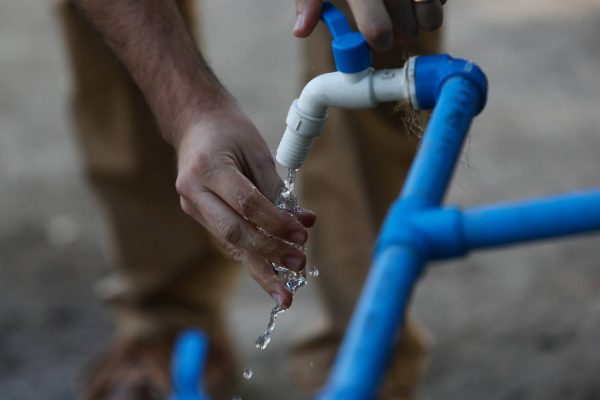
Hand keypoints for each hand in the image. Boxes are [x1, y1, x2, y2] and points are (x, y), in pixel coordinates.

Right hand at [174, 101, 315, 308]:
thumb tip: (301, 224)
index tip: (302, 236)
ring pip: (229, 243)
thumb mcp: (257, 151)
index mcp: (209, 168)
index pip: (247, 205)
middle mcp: (194, 191)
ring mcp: (191, 206)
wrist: (194, 124)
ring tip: (284, 291)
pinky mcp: (198, 215)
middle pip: (233, 233)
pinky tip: (272, 272)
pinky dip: (251, 255)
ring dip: (260, 267)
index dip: (277, 223)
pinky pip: (227, 239)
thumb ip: (275, 189)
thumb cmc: (230, 131)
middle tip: (298, 265)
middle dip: (269, 254)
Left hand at [293, 0, 444, 50]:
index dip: (378, 41)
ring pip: (431, 18)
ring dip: (421, 22)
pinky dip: (435, 0)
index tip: (376, 39)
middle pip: (406, 32)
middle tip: (390, 23)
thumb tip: (300, 31)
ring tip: (409, 12)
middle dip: (399, 34)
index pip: (377, 31)